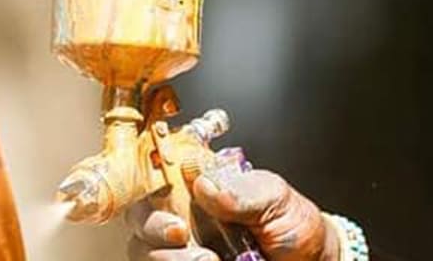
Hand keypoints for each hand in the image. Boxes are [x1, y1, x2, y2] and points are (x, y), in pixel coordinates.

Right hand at [126, 170, 337, 260]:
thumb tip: (205, 185)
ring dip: (170, 259)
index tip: (171, 211)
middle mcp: (184, 218)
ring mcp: (183, 250)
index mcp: (200, 189)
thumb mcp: (276, 199)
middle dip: (154, 229)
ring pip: (145, 252)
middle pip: (139, 220)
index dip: (147, 190)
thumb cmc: (293, 225)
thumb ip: (243, 192)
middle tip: (181, 235)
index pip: (155, 180)